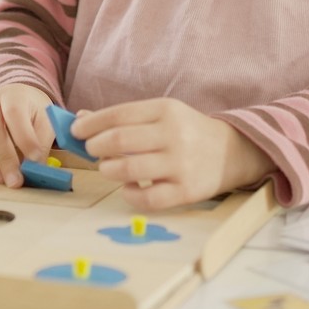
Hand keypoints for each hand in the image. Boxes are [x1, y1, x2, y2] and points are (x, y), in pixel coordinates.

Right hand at [0, 82, 55, 187]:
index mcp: (11, 94)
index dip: (25, 138)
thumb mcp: (45, 122)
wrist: (14, 104)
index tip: (35, 160)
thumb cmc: (31, 116)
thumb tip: (36, 170)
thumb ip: (41, 143)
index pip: (14, 112)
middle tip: (15, 180)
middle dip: (3, 158)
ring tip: (0, 179)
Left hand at [71, 99, 271, 210]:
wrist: (233, 152)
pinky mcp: (186, 191)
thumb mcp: (162, 115)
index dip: (90, 124)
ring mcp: (181, 164)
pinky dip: (129, 194)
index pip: (118, 115)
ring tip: (108, 167)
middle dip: (95, 146)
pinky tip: (129, 187)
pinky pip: (146, 198)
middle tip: (91, 150)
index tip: (76, 131)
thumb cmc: (187, 132)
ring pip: (128, 169)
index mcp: (165, 110)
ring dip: (108, 169)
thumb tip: (81, 120)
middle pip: (119, 140)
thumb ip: (124, 117)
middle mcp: (173, 135)